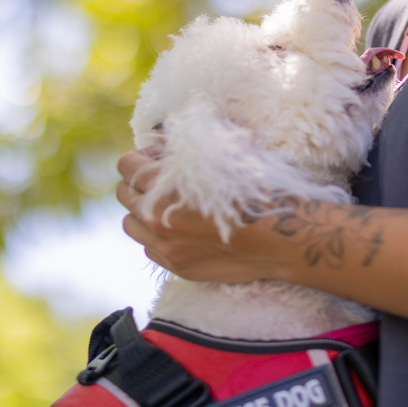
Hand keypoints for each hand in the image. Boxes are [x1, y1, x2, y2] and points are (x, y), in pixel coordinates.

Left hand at [114, 149, 275, 282]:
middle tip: (161, 177)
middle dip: (138, 181)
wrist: (283, 236)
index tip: (158, 155)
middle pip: (124, 194)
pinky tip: (179, 228)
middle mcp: (156, 220)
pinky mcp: (179, 268)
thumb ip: (188, 146)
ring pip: (132, 225)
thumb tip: (167, 138)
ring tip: (165, 204)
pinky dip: (157, 236)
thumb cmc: (255, 189)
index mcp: (164, 187)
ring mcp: (167, 248)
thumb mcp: (222, 154)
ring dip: (142, 211)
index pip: (127, 165)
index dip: (141, 156)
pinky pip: (150, 249)